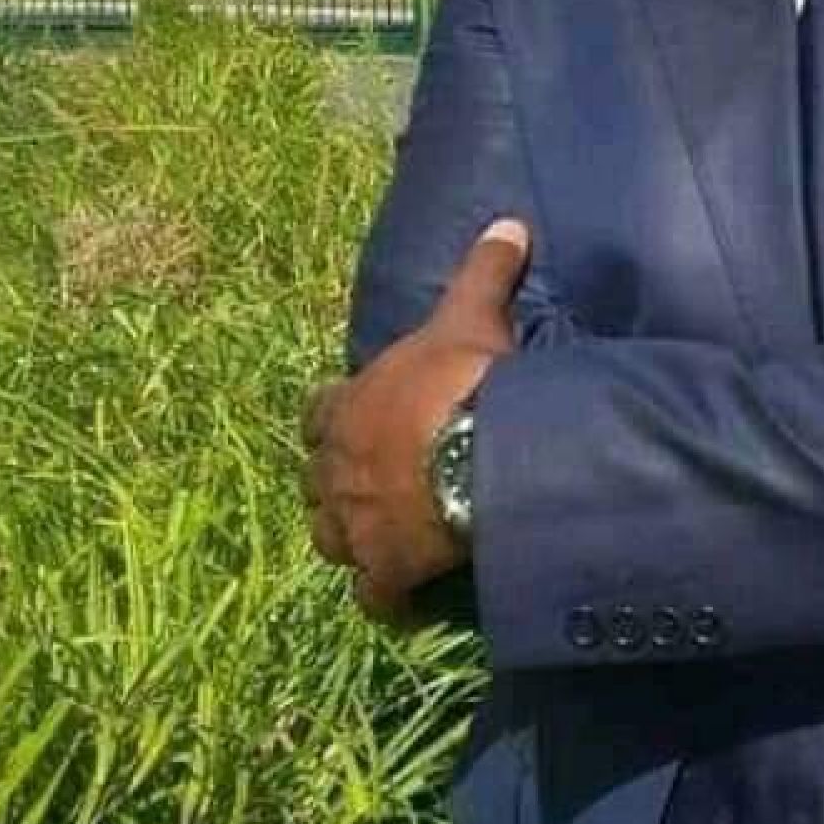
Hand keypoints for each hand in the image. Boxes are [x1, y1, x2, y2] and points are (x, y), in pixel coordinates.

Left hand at [303, 218, 529, 623]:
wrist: (480, 453)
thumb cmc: (463, 382)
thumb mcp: (470, 317)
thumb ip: (483, 271)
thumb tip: (507, 222)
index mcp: (348, 408)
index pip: (319, 412)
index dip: (336, 415)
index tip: (356, 417)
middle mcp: (337, 469)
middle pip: (315, 482)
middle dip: (338, 482)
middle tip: (375, 482)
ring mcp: (354, 525)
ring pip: (331, 540)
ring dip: (352, 539)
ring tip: (384, 539)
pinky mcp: (384, 571)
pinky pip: (374, 599)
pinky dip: (388, 602)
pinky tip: (409, 601)